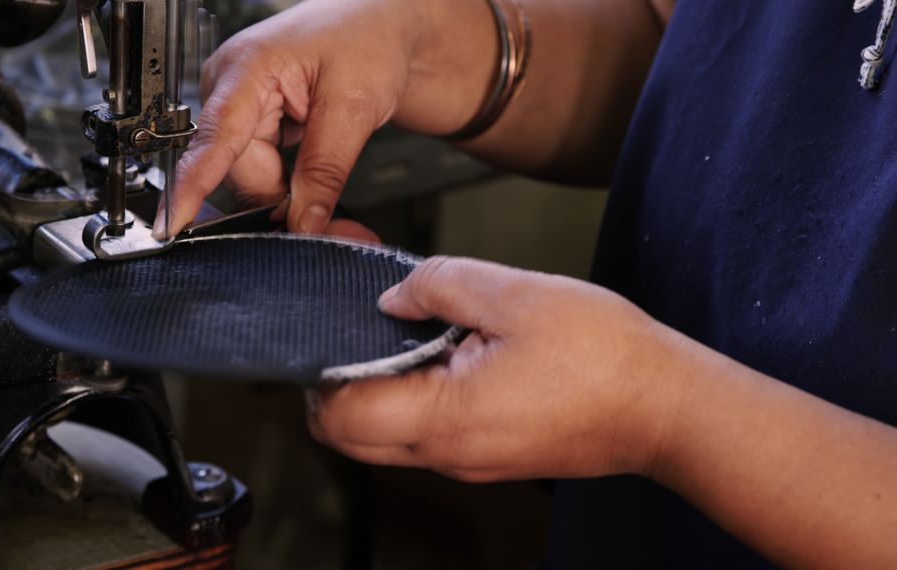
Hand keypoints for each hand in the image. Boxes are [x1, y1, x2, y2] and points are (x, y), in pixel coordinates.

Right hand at [153, 0, 497, 238]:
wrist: (383, 26)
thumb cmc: (367, 35)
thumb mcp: (354, 105)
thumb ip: (325, 169)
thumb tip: (304, 222)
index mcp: (247, 67)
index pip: (214, 136)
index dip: (193, 183)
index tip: (176, 221)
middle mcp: (232, 87)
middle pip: (237, 169)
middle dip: (279, 199)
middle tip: (323, 222)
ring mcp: (242, 107)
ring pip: (251, 177)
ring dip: (287, 195)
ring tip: (325, 192)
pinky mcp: (256, 125)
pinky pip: (263, 173)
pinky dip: (289, 187)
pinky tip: (313, 183)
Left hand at [307, 256, 687, 481]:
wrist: (668, 408)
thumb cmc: (605, 357)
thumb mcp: (515, 295)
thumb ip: (439, 283)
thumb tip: (394, 295)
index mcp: (443, 419)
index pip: (337, 416)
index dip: (317, 371)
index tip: (327, 327)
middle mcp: (447, 454)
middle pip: (350, 437)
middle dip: (335, 385)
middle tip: (352, 328)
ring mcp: (469, 461)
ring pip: (386, 437)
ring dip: (378, 387)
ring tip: (406, 331)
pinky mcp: (490, 455)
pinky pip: (427, 433)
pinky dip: (414, 396)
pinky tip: (445, 350)